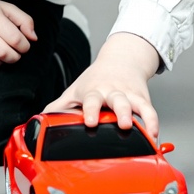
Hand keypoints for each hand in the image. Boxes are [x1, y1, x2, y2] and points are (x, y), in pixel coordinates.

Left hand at [43, 33, 161, 138]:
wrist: (121, 59)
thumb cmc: (95, 79)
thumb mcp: (75, 91)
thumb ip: (58, 108)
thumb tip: (38, 122)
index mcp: (93, 91)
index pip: (91, 99)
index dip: (90, 110)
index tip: (90, 121)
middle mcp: (112, 92)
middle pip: (117, 100)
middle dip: (120, 112)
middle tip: (122, 124)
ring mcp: (128, 95)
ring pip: (136, 104)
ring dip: (141, 117)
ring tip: (145, 131)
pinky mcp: (142, 98)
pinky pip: (150, 110)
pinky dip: (153, 122)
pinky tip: (154, 134)